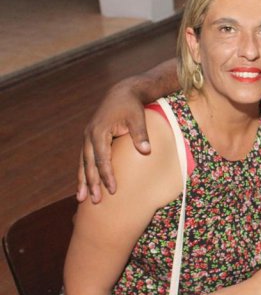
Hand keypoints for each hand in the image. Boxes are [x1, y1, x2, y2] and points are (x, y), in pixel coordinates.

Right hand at [77, 81, 150, 202]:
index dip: (107, 176)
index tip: (112, 190)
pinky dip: (84, 172)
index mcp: (99, 132)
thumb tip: (145, 151)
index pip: (102, 159)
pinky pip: (85, 158)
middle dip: (92, 184)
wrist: (122, 93)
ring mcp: (88, 137)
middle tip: (95, 202)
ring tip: (81, 199)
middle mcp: (89, 136)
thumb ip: (140, 134)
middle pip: (89, 164)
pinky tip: (84, 184)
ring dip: (83, 181)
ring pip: (83, 163)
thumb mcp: (138, 118)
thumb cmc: (132, 106)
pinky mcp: (90, 139)